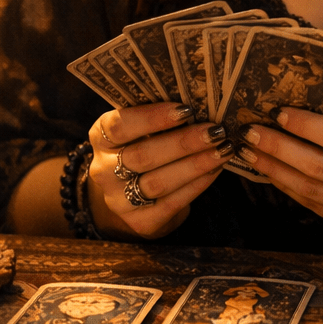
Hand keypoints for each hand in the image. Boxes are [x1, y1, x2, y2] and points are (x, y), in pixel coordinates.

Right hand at [87, 103, 232, 239]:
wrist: (134, 196)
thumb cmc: (144, 147)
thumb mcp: (141, 129)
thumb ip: (159, 116)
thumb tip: (199, 101)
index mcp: (100, 137)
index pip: (119, 126)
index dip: (152, 118)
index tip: (185, 109)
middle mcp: (103, 170)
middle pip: (143, 156)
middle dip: (183, 143)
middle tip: (214, 131)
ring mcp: (119, 200)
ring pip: (158, 182)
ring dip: (195, 164)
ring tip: (222, 150)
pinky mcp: (140, 223)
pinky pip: (171, 203)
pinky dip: (197, 185)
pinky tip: (215, 170)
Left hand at [234, 108, 322, 241]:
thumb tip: (302, 110)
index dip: (305, 126)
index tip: (278, 112)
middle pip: (319, 167)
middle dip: (279, 149)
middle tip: (250, 133)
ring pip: (312, 191)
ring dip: (276, 171)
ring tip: (250, 152)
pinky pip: (317, 206)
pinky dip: (290, 188)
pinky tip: (272, 173)